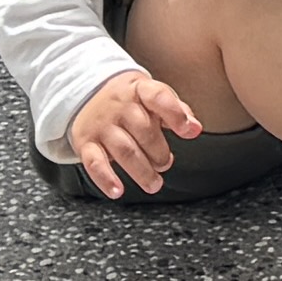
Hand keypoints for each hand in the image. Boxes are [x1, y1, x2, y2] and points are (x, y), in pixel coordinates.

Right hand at [61, 69, 202, 198]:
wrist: (87, 93)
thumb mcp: (153, 95)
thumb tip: (195, 128)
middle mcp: (119, 105)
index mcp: (139, 89)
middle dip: (160, 153)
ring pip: (124, 150)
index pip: (158, 97)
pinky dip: (106, 179)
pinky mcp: (86, 143)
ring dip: (142, 171)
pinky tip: (117, 191)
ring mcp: (102, 124)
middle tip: (165, 163)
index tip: (191, 131)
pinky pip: (94, 163)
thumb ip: (176, 110)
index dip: (176, 114)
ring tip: (154, 183)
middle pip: (144, 130)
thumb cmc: (131, 100)